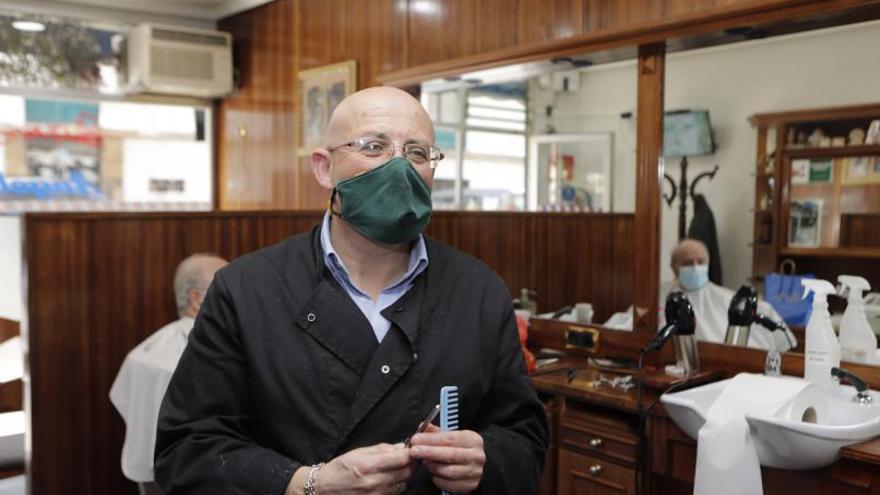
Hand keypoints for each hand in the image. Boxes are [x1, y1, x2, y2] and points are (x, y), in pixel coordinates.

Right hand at [290, 443, 411, 494]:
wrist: (323, 489)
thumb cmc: (338, 469)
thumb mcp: (357, 453)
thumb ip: (380, 449)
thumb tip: (399, 447)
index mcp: (368, 465)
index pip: (401, 459)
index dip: (409, 453)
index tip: (409, 450)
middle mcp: (373, 482)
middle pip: (405, 473)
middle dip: (408, 464)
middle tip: (402, 460)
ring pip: (403, 485)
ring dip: (403, 477)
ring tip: (393, 471)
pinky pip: (394, 494)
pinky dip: (396, 487)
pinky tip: (388, 481)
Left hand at [409, 424, 484, 493]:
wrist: (473, 465)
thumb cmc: (461, 449)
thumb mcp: (452, 436)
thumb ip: (437, 432)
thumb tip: (423, 426)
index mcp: (473, 439)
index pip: (450, 438)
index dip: (431, 439)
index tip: (417, 439)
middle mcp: (476, 456)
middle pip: (451, 455)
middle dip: (429, 452)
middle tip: (414, 451)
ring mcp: (475, 471)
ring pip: (449, 471)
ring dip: (433, 467)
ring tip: (424, 462)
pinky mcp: (470, 485)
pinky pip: (450, 484)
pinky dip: (438, 480)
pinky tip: (433, 474)